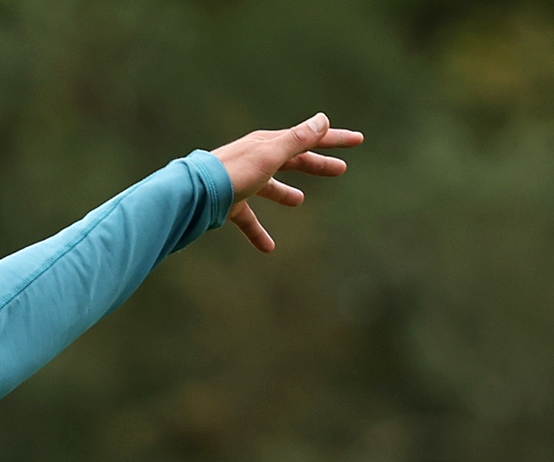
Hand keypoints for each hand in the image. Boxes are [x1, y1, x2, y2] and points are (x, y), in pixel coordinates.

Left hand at [212, 113, 362, 252]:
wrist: (194, 193)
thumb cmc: (233, 172)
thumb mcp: (270, 155)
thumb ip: (297, 140)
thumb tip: (323, 120)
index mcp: (268, 144)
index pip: (309, 138)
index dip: (335, 138)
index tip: (358, 140)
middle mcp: (256, 159)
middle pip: (293, 160)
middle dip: (317, 164)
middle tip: (341, 169)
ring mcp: (242, 181)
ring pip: (270, 187)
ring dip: (286, 193)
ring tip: (300, 201)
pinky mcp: (229, 204)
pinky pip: (249, 219)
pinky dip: (259, 232)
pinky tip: (268, 248)